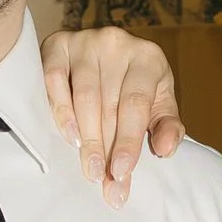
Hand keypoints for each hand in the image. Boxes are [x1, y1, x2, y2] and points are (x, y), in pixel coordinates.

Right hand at [40, 26, 182, 206]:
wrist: (103, 56)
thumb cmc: (134, 86)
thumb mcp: (158, 104)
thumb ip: (167, 127)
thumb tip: (165, 149)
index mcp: (148, 58)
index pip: (136, 104)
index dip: (128, 140)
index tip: (120, 172)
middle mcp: (117, 43)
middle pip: (109, 104)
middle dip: (105, 148)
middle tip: (102, 180)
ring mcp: (85, 41)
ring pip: (83, 96)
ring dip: (86, 136)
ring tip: (89, 168)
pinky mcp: (57, 45)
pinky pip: (54, 79)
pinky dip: (60, 110)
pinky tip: (70, 137)